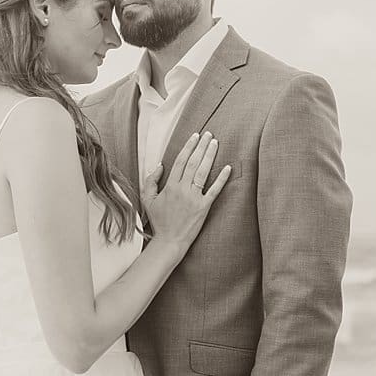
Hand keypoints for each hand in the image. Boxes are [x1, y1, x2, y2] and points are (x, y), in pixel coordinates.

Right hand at [142, 131, 230, 250]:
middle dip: (201, 146)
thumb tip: (159, 165)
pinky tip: (228, 167)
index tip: (195, 136)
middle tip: (208, 134)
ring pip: (203, 172)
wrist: (169, 241)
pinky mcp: (204, 207)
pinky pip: (214, 190)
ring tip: (215, 143)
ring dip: (209, 155)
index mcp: (170, 186)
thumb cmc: (159, 221)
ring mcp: (194, 198)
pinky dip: (221, 178)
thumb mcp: (148, 199)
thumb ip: (151, 181)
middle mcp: (182, 189)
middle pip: (193, 162)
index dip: (188, 146)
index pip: (180, 160)